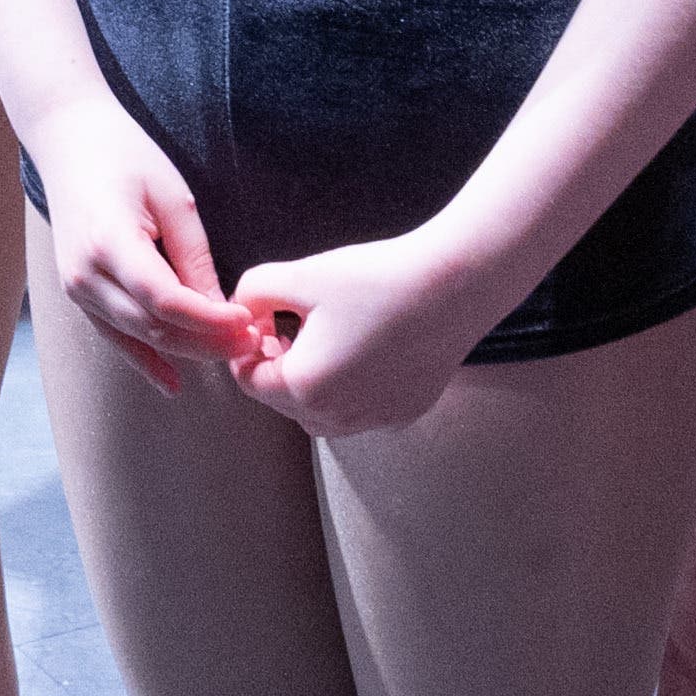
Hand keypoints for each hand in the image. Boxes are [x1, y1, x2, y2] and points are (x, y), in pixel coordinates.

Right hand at [31, 94, 260, 391]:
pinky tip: (173, 383)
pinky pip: (114, 336)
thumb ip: (194, 257)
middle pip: (153, 326)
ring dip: (186, 351)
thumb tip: (221, 312)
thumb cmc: (125, 155)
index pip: (165, 300)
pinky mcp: (78, 293)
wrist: (68, 139)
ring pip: (137, 337)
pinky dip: (144, 361)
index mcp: (108, 241)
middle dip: (207, 342)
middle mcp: (85, 273)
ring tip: (231, 353)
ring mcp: (76, 287)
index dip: (209, 320)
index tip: (247, 321)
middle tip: (253, 343)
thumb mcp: (173, 197)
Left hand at [225, 227, 500, 437]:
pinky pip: (359, 409)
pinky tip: (366, 346)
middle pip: (282, 399)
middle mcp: (336, 417)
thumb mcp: (299, 274)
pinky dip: (349, 387)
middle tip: (292, 322)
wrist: (453, 288)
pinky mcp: (404, 414)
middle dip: (278, 364)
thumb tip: (242, 312)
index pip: (248, 381)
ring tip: (327, 334)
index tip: (263, 318)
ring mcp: (374, 420)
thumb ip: (251, 292)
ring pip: (320, 411)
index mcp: (303, 387)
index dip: (248, 347)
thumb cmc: (374, 279)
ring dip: (311, 380)